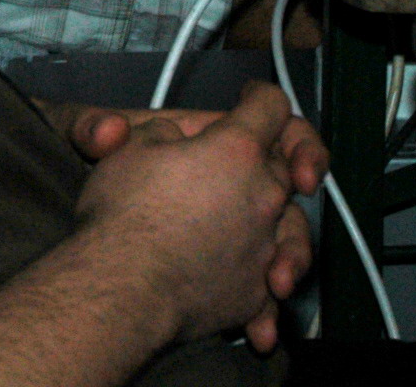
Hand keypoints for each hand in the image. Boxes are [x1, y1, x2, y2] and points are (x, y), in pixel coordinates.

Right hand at [72, 84, 318, 351]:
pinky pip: (271, 287)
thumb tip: (176, 142)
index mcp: (237, 148)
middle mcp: (265, 194)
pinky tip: (261, 319)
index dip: (259, 96)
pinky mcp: (256, 292)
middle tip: (238, 168)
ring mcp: (265, 247)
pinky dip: (266, 292)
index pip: (271, 106)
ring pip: (292, 229)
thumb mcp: (133, 146)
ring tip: (260, 239)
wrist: (123, 289)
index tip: (250, 97)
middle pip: (284, 167)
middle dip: (268, 162)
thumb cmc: (124, 210)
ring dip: (283, 231)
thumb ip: (166, 133)